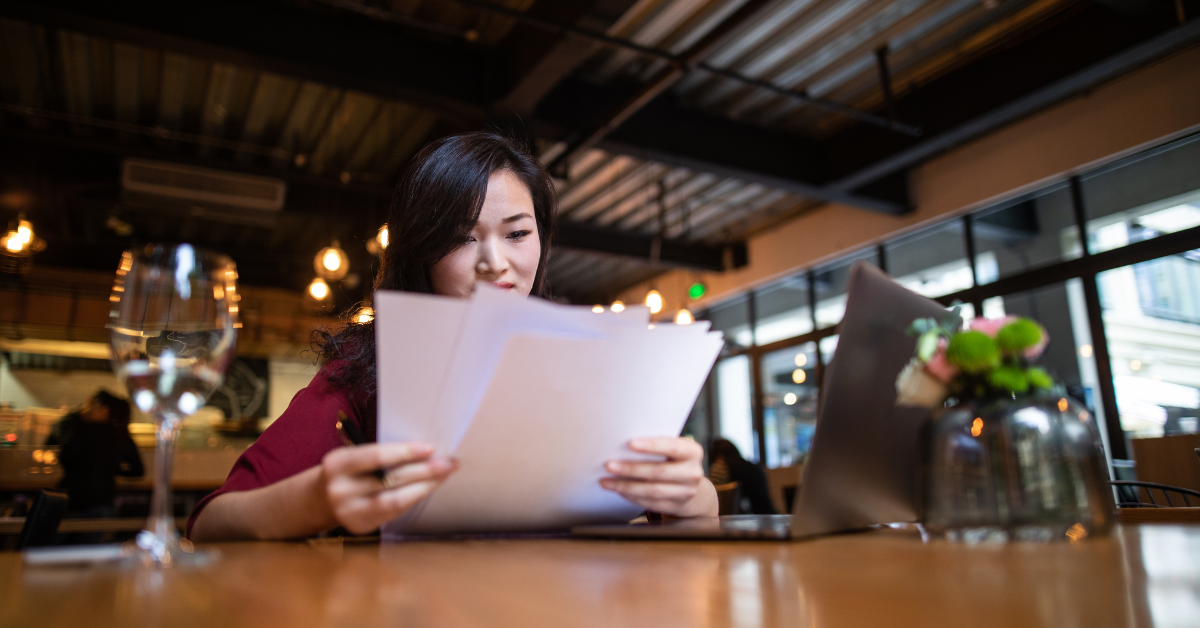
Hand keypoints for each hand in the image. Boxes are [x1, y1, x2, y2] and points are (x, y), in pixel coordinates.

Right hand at [320, 442, 457, 534]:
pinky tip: (427, 489)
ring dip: (424, 487)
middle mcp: (340, 490)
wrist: (319, 499)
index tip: (430, 448)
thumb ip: (381, 455)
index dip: (405, 452)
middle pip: (390, 480)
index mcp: (337, 464)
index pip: (376, 457)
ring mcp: (349, 512)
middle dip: (424, 471)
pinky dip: (413, 499)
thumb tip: (425, 451)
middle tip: (448, 463)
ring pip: (395, 501)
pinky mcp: (360, 527)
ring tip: (443, 477)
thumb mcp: (353, 456)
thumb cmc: (347, 470)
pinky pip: (393, 513)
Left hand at [600, 437, 717, 517]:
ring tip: (607, 481)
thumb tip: (622, 445)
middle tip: (609, 465)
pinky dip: (631, 496)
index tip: (630, 443)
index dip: (651, 446)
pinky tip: (618, 490)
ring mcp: (686, 492)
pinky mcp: (676, 506)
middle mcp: (692, 473)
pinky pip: (650, 503)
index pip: (672, 447)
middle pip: (658, 472)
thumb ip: (656, 445)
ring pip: (652, 490)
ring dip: (626, 486)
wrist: (691, 486)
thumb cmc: (674, 460)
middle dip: (631, 469)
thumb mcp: (673, 448)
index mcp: (692, 452)